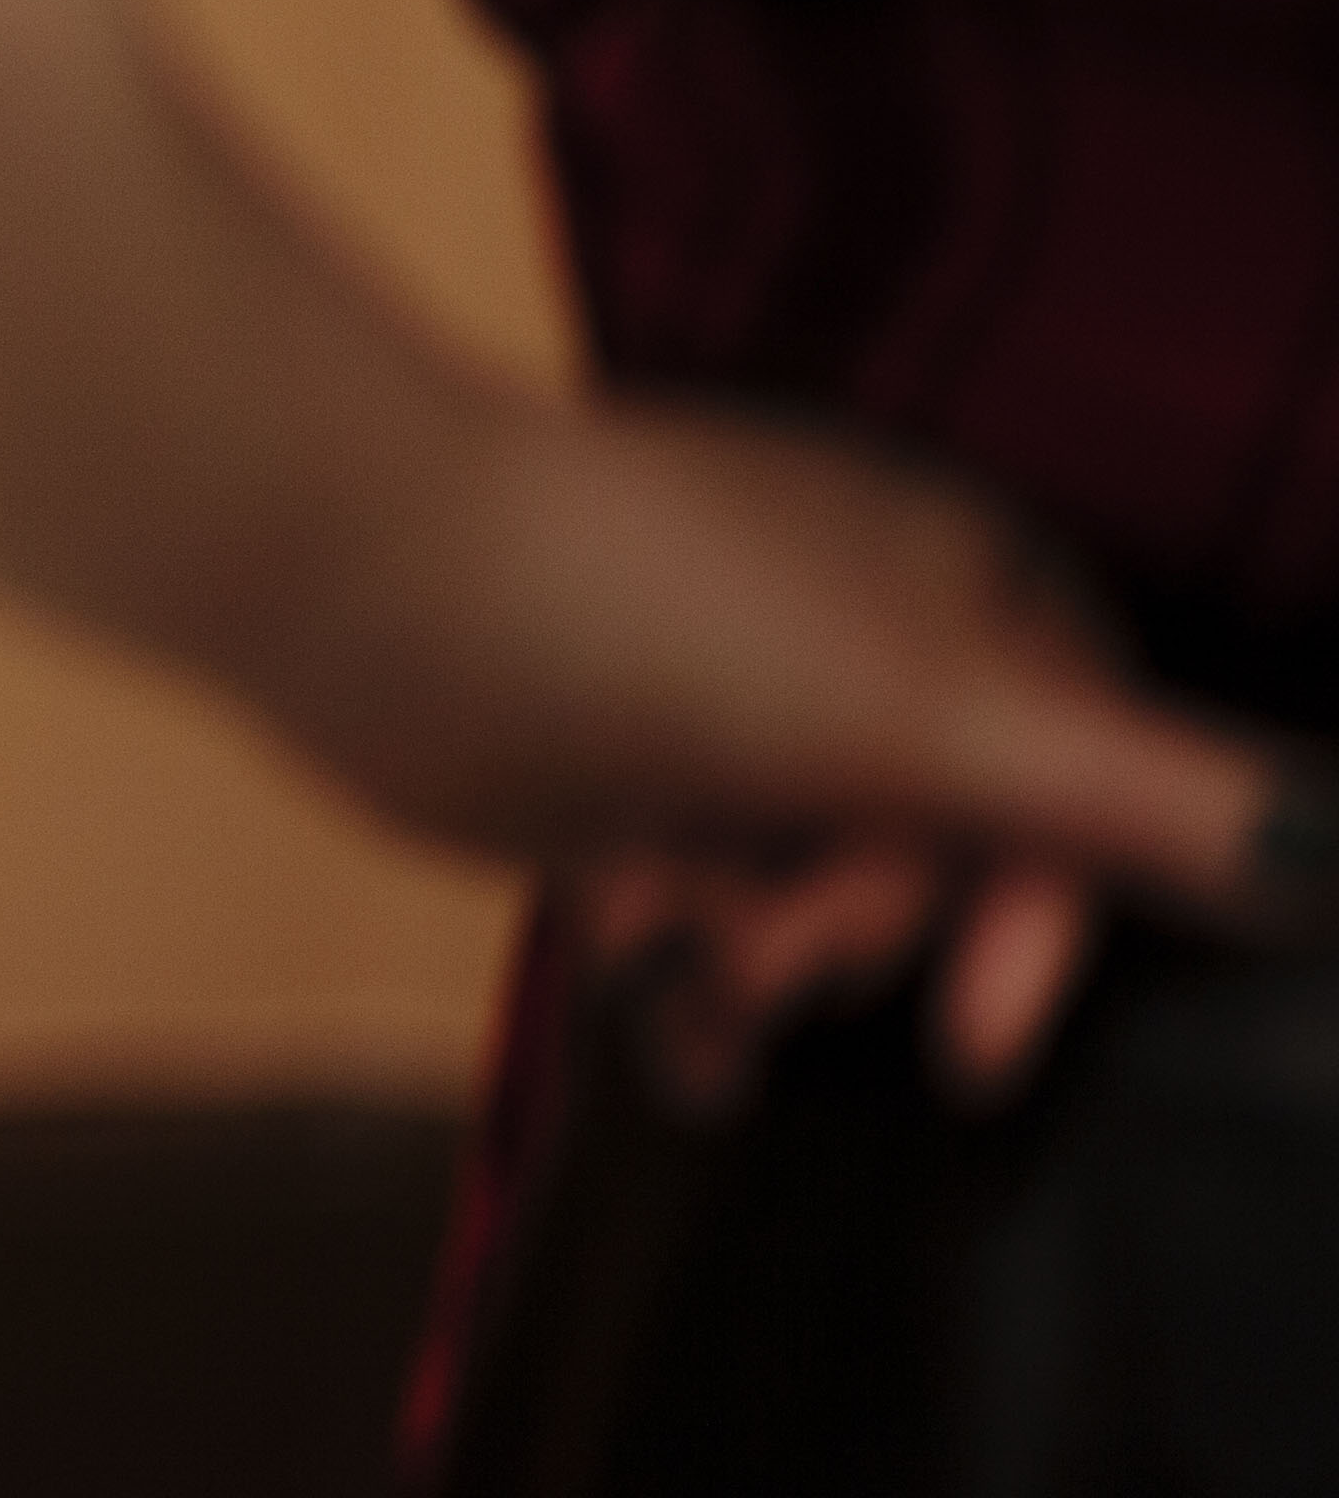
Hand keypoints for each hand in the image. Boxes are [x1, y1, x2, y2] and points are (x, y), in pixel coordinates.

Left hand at [255, 398, 1304, 1104]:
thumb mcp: (939, 716)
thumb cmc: (655, 611)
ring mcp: (730, 711)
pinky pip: (697, 909)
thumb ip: (1144, 795)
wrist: (367, 578)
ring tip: (689, 953)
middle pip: (949, 862)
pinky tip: (652, 997)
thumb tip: (1325, 851)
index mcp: (964, 589)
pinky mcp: (616, 776)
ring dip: (764, 960)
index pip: (1087, 792)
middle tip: (776, 945)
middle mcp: (858, 639)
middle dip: (871, 931)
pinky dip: (678, 965)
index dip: (1040, 923)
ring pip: (816, 901)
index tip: (972, 1034)